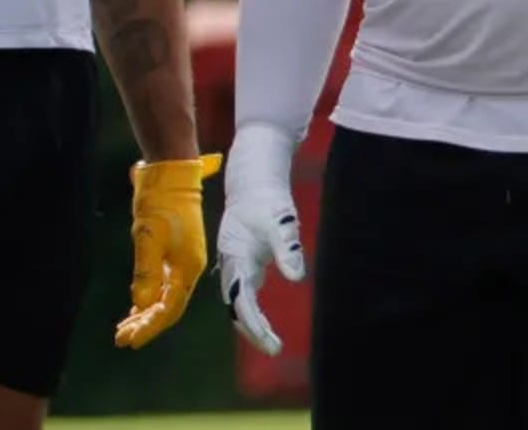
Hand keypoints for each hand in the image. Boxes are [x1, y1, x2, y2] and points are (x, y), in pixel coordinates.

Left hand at [114, 152, 220, 349]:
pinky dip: (150, 296)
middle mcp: (189, 267)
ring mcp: (183, 259)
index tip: (129, 341)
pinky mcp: (176, 250)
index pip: (170, 309)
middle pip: (168, 305)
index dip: (150, 327)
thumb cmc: (161, 205)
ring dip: (146, 311)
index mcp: (188, 267)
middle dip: (145, 323)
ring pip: (165, 295)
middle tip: (121, 337)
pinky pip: (164, 282)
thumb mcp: (149, 238)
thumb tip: (142, 304)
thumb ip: (146, 273)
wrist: (171, 174)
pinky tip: (137, 304)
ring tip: (125, 326)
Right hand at [216, 123, 303, 356]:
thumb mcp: (281, 223)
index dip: (255, 325)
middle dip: (252, 329)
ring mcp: (234, 261)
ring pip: (237, 300)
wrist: (253, 178)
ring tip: (270, 342)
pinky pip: (242, 291)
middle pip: (235, 306)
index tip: (272, 343)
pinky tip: (262, 322)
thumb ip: (288, 249)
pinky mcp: (241, 258)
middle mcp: (230, 263)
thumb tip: (297, 278)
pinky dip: (250, 309)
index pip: (242, 301)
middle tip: (274, 348)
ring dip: (250, 322)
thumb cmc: (267, 199)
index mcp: (236, 256)